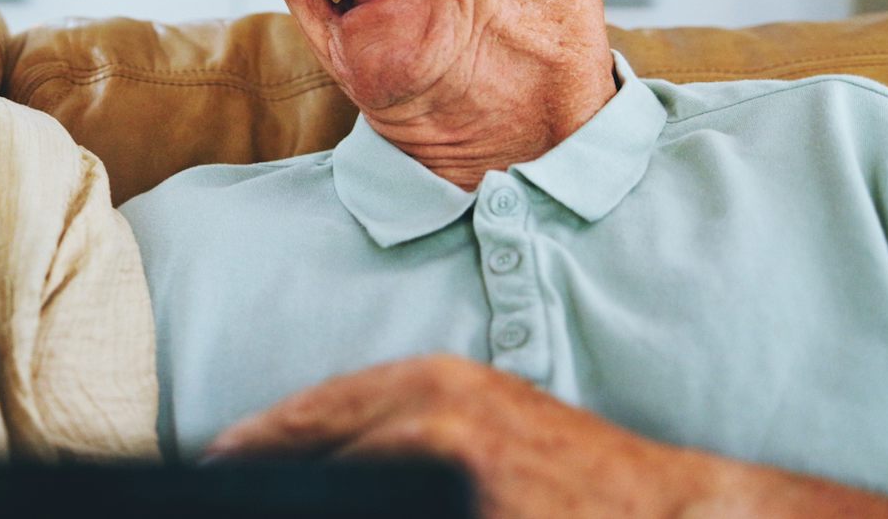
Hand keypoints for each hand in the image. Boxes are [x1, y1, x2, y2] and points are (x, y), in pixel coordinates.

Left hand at [203, 354, 724, 518]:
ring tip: (266, 509)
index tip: (217, 461)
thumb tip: (316, 457)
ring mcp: (452, 468)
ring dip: (303, 499)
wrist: (670, 513)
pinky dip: (354, 509)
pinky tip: (324, 517)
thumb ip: (405, 424)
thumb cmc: (577, 472)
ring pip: (339, 483)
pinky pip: (379, 509)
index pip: (315, 409)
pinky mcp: (471, 507)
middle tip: (221, 488)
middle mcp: (434, 413)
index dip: (259, 440)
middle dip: (266, 471)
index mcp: (434, 382)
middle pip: (312, 446)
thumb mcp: (488, 420)